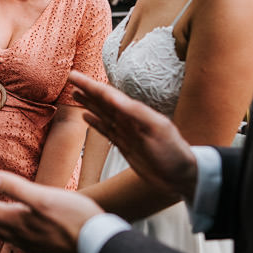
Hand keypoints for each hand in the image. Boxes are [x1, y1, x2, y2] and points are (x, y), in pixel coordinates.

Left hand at [0, 170, 102, 252]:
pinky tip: (13, 231)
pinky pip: (16, 239)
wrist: (99, 241)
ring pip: (3, 233)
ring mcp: (33, 242)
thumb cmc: (74, 216)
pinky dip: (5, 232)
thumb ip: (15, 187)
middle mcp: (21, 234)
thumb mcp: (42, 196)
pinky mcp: (43, 245)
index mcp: (18, 220)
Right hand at [68, 70, 198, 199]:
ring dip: (89, 103)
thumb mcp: (155, 129)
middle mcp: (128, 119)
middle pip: (103, 101)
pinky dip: (96, 122)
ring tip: (75, 93)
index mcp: (134, 112)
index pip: (107, 95)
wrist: (182, 177)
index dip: (90, 85)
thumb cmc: (173, 152)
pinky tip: (86, 116)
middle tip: (70, 78)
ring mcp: (126, 132)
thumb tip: (111, 96)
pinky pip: (107, 130)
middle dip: (87, 90)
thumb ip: (133, 112)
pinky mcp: (125, 145)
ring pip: (102, 114)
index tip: (73, 76)